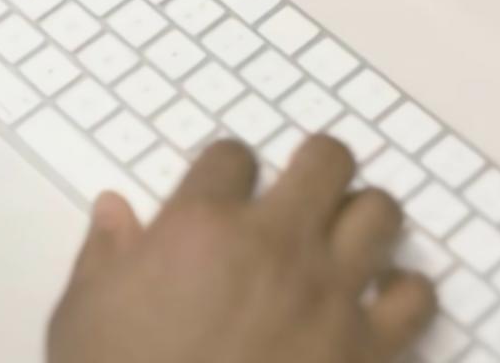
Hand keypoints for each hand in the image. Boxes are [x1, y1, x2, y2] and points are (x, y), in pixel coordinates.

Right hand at [48, 137, 436, 362]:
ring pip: (381, 213)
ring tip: (342, 240)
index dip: (227, 168)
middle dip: (315, 165)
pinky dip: (403, 294)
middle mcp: (274, 244)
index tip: (223, 191)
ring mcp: (329, 295)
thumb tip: (114, 209)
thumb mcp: (83, 313)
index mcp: (199, 226)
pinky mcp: (368, 351)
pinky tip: (378, 304)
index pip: (232, 155)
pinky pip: (416, 297)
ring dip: (362, 219)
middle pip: (326, 160)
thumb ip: (104, 254)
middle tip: (301, 191)